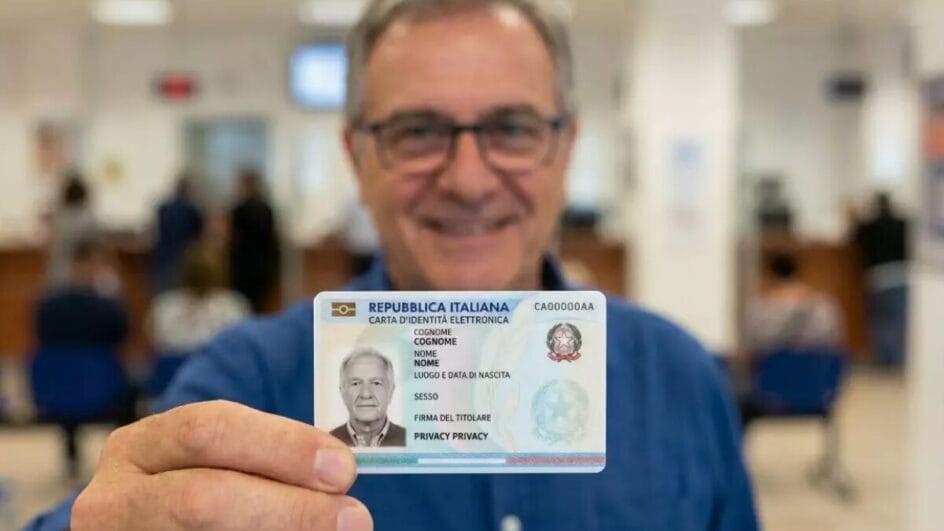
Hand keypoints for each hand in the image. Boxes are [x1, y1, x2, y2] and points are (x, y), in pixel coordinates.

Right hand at [71, 400, 372, 529]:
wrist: (152, 527)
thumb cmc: (201, 488)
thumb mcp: (215, 463)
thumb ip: (265, 460)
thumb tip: (339, 471)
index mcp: (138, 447)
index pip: (208, 430)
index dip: (281, 446)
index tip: (343, 467)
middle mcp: (114, 499)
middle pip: (203, 497)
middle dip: (289, 507)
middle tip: (354, 517)